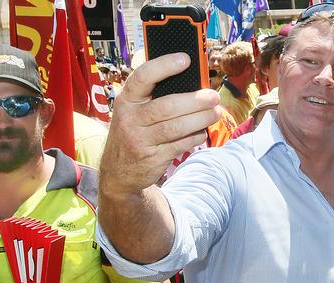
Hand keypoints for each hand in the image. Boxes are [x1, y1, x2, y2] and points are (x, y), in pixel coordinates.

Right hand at [100, 53, 220, 196]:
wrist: (118, 172)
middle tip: (213, 97)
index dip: (165, 66)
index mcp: (126, 100)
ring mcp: (141, 140)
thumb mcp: (133, 112)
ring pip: (176, 127)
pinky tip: (202, 132)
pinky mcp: (153, 158)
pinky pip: (180, 144)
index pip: (143, 77)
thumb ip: (153, 98)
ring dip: (200, 119)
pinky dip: (195, 137)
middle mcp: (131, 119)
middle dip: (195, 101)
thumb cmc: (133, 133)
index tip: (186, 59)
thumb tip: (192, 85)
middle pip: (167, 106)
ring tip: (215, 113)